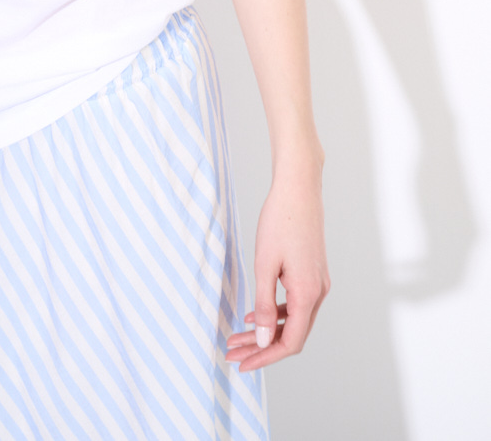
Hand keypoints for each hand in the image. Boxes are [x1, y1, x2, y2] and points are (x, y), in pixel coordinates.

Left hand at [225, 156, 329, 371]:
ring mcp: (318, 283)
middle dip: (262, 346)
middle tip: (233, 352)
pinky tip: (255, 313)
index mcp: (308, 293)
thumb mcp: (265, 264)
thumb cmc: (280, 221)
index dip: (266, 356)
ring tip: (239, 335)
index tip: (242, 363)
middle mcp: (318, 293)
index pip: (291, 342)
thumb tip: (265, 339)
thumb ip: (265, 304)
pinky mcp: (313, 273)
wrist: (298, 189)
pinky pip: (296, 304)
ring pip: (294, 320)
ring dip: (267, 331)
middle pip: (292, 334)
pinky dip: (276, 313)